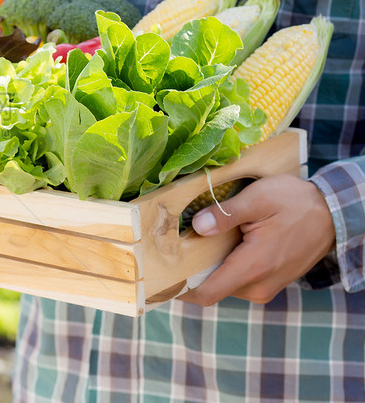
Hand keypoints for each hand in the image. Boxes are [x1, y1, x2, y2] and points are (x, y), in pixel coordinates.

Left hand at [179, 174, 335, 305]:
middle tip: (168, 248)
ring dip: (206, 267)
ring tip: (192, 241)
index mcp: (253, 267)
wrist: (332, 214)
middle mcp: (257, 286)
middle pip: (209, 288)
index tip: (157, 274)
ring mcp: (264, 287)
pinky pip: (235, 280)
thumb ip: (226, 214)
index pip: (205, 293)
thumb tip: (197, 226)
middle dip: (188, 272)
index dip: (177, 288)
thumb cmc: (295, 202)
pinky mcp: (268, 283)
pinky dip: (222, 266)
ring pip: (221, 284)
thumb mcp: (260, 198)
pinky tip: (216, 245)